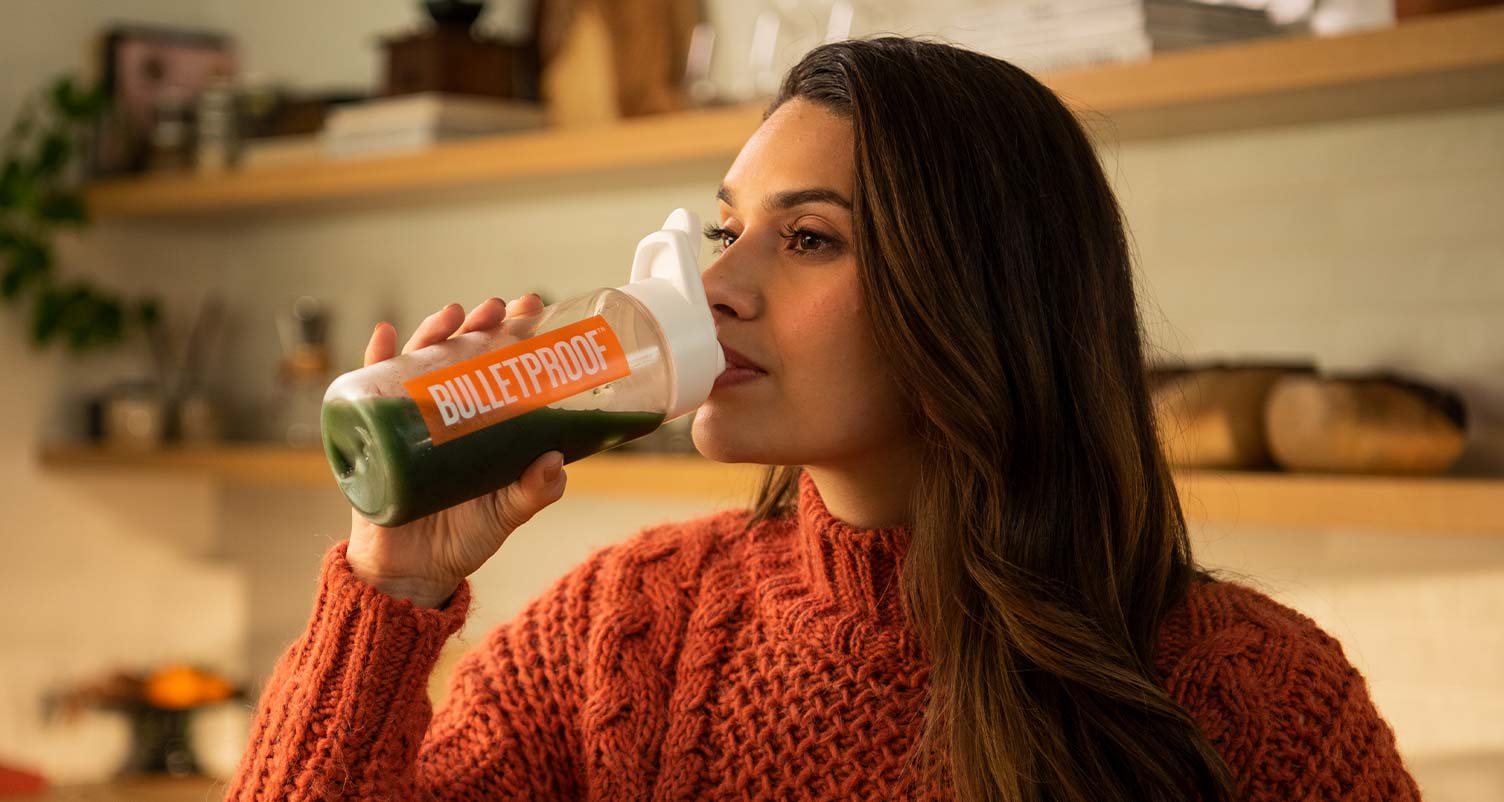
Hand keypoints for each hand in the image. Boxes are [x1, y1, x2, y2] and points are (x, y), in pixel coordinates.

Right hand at [345, 295, 566, 607]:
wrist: (412, 575)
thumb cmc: (464, 539)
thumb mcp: (506, 514)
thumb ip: (533, 492)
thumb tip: (554, 461)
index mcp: (484, 422)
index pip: (500, 365)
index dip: (514, 333)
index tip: (532, 308)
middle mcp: (447, 412)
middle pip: (460, 355)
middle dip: (476, 325)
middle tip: (495, 310)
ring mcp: (409, 420)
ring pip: (418, 363)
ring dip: (432, 333)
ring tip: (450, 316)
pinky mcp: (375, 437)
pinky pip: (368, 393)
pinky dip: (372, 362)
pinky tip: (381, 337)